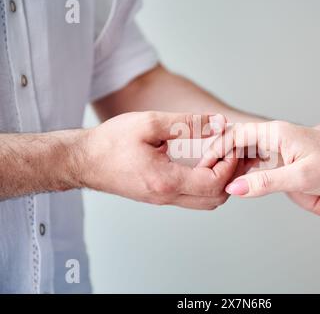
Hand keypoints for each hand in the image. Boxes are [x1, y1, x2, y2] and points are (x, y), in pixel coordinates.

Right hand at [80, 111, 237, 209]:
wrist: (83, 161)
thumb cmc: (111, 142)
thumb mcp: (150, 124)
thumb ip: (188, 124)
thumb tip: (219, 123)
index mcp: (166, 181)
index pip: (215, 184)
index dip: (229, 164)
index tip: (228, 144)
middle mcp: (167, 197)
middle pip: (216, 199)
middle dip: (229, 175)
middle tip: (227, 151)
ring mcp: (163, 200)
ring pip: (206, 202)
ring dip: (218, 180)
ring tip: (216, 154)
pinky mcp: (160, 197)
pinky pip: (192, 197)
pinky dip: (205, 183)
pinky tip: (202, 161)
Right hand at [201, 120, 319, 221]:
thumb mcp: (300, 177)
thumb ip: (265, 182)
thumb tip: (233, 188)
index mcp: (276, 133)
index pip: (234, 136)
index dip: (214, 151)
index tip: (203, 169)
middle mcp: (274, 136)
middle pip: (235, 142)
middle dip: (218, 158)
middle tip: (205, 177)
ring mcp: (278, 145)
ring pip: (244, 152)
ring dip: (229, 165)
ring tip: (216, 181)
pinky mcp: (283, 157)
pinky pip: (255, 160)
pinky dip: (243, 171)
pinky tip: (237, 181)